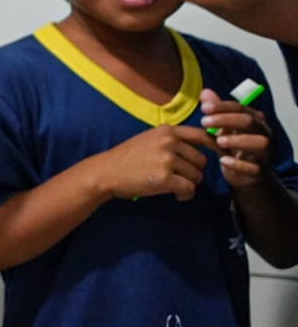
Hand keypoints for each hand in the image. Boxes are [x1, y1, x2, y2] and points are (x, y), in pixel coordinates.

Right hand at [95, 125, 212, 201]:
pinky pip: (189, 189)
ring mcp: (167, 159)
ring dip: (188, 184)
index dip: (215, 146)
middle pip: (201, 160)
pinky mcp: (165, 178)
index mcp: (167, 130)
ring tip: (173, 186)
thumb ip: (172, 140)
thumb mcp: (150, 139)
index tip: (220, 155)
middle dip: (195, 172)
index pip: (202, 135)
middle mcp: (169, 142)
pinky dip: (185, 195)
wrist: (106, 171)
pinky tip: (175, 195)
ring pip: (196, 176)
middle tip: (180, 178)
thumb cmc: (127, 157)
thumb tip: (202, 147)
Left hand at [201, 88, 273, 188]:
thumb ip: (216, 111)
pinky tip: (223, 160)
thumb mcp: (223, 128)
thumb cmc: (233, 145)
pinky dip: (239, 164)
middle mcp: (263, 133)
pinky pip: (254, 167)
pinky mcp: (261, 170)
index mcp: (254, 119)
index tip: (203, 108)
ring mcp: (265, 152)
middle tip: (204, 122)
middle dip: (226, 120)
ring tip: (218, 141)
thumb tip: (204, 92)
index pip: (240, 107)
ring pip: (260, 143)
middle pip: (249, 121)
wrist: (246, 174)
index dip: (222, 107)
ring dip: (238, 140)